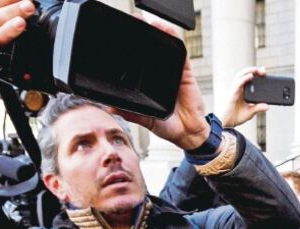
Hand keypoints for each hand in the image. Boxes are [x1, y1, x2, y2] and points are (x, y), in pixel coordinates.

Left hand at [115, 15, 208, 150]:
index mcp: (149, 85)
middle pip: (153, 53)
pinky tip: (168, 31)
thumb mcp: (145, 119)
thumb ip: (130, 112)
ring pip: (166, 50)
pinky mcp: (185, 73)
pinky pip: (181, 54)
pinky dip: (175, 41)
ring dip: (160, 34)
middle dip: (145, 37)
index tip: (121, 41)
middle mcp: (161, 76)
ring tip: (149, 23)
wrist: (188, 133)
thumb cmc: (168, 126)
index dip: (132, 52)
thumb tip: (110, 107)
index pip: (139, 65)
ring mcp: (173, 73)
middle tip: (134, 24)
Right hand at [218, 66, 269, 127]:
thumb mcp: (251, 112)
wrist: (228, 123)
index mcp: (242, 91)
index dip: (255, 74)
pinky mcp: (232, 94)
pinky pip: (238, 84)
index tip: (264, 72)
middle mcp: (238, 89)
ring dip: (248, 71)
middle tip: (263, 70)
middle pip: (244, 74)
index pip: (248, 79)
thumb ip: (258, 108)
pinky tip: (250, 76)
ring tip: (256, 69)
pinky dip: (244, 79)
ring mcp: (234, 90)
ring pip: (240, 76)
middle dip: (253, 70)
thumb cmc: (237, 116)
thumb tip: (268, 106)